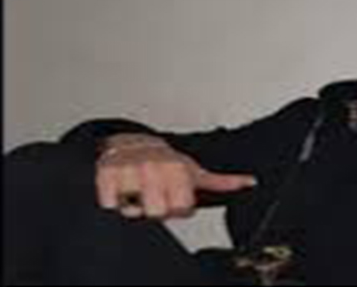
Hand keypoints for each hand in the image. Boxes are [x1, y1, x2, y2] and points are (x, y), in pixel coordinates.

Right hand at [96, 133, 256, 219]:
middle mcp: (155, 167)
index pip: (181, 209)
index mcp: (177, 168)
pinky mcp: (106, 173)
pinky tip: (120, 189)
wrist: (131, 142)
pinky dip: (112, 202)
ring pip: (132, 212)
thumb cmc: (166, 161)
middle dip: (156, 210)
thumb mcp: (195, 170)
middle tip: (154, 196)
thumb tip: (250, 183)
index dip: (178, 209)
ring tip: (138, 192)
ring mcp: (130, 170)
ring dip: (133, 207)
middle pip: (157, 213)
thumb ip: (222, 182)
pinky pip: (109, 204)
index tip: (174, 197)